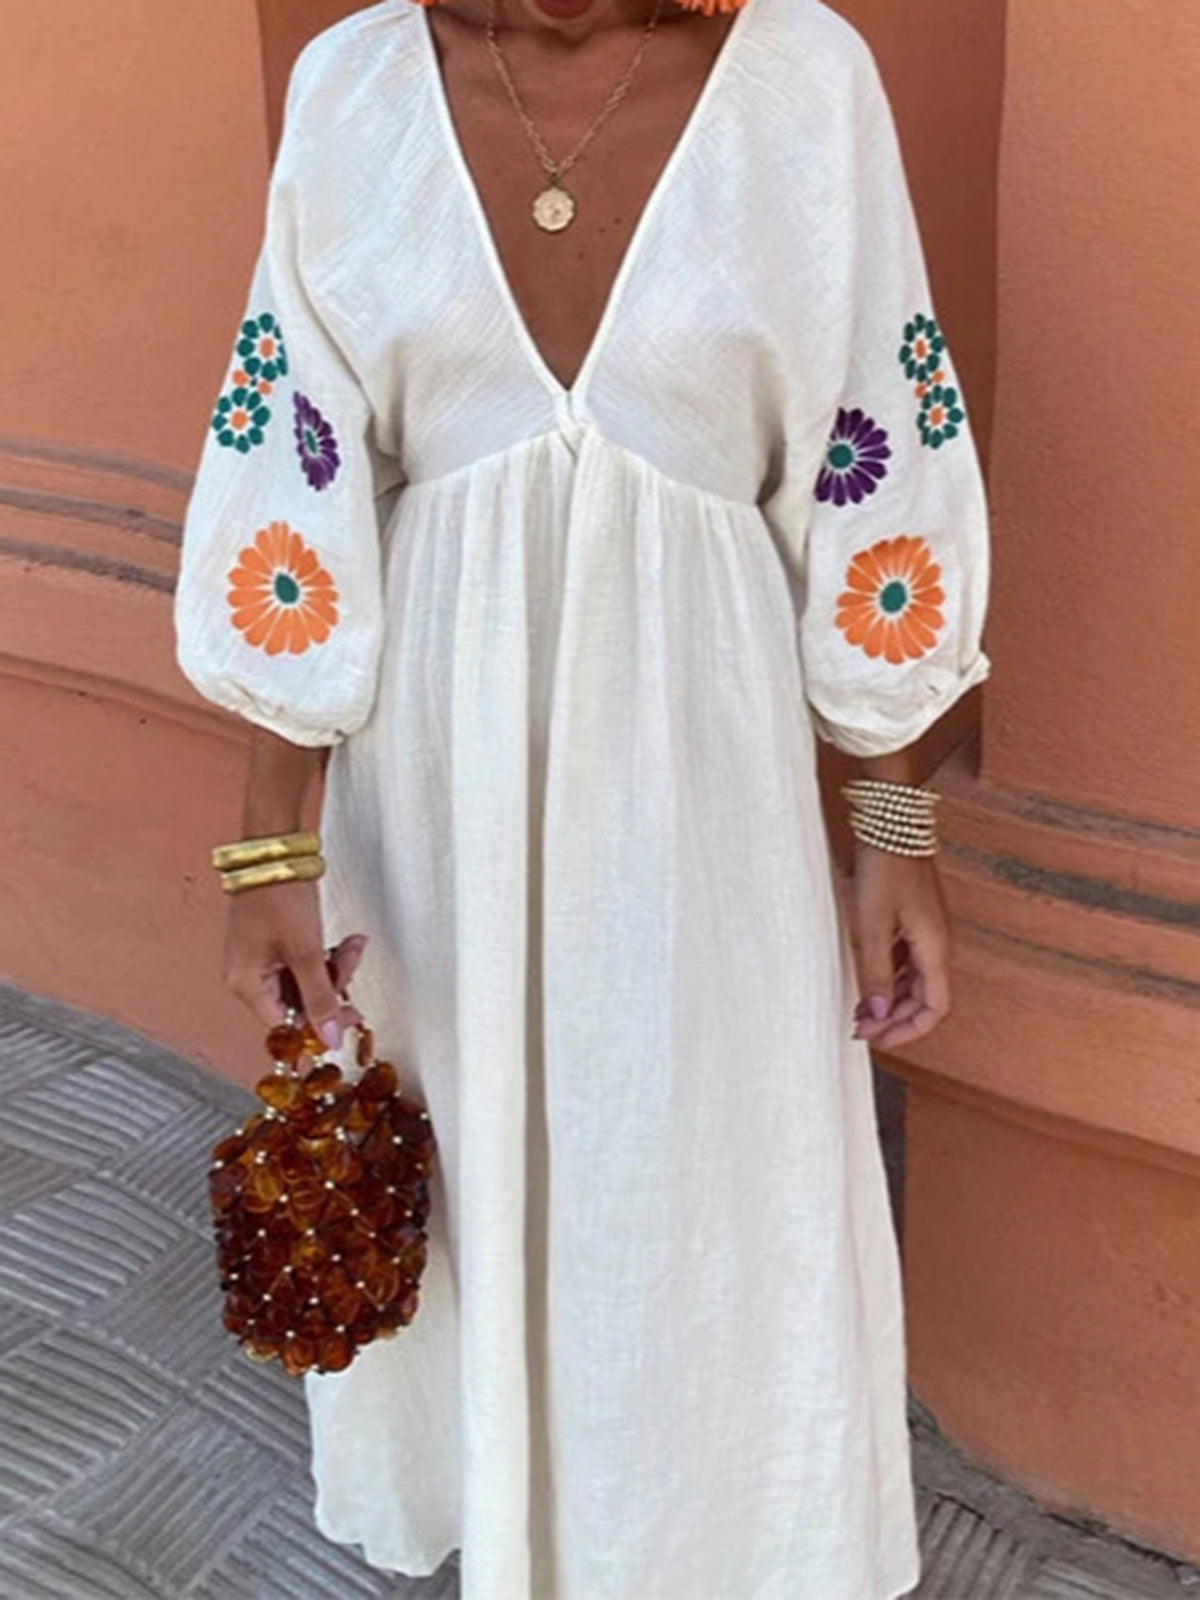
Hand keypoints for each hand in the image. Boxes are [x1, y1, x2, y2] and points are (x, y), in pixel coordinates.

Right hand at [221, 877, 367, 1048]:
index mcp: (245, 983)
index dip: (317, 1024)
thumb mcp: (306, 952)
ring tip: (352, 946)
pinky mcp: (277, 944)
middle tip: (351, 966)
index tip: (345, 1017)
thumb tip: (329, 1038)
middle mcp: (249, 975)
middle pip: (299, 1003)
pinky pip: (306, 963)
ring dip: (335, 966)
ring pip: (308, 982)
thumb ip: (320, 998)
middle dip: (333, 985)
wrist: (278, 852)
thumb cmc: (279, 894)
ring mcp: (263, 959)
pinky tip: (346, 942)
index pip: (284, 1026)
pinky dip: (328, 955)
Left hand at [848, 843, 952, 1050]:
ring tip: (859, 1010)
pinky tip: (866, 979)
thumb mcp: (872, 925)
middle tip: (860, 1029)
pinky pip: (907, 960)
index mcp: (935, 949)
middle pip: (925, 998)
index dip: (909, 1031)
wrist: (892, 823)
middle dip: (895, 1019)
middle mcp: (938, 943)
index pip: (935, 1009)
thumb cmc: (883, 868)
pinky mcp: (915, 918)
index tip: (878, 1039)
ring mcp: (928, 930)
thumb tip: (880, 1014)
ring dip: (891, 1000)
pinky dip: (889, 976)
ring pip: (915, 980)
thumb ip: (875, 972)